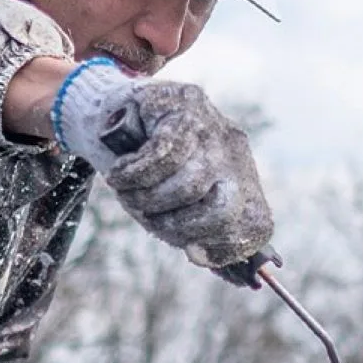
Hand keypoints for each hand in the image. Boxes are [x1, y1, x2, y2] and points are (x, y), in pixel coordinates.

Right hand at [54, 59, 272, 268]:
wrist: (107, 117)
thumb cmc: (139, 173)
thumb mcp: (166, 210)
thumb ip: (190, 235)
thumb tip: (208, 261)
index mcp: (238, 181)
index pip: (255, 225)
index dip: (224, 248)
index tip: (190, 252)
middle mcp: (233, 151)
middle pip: (225, 208)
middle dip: (180, 225)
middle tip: (150, 218)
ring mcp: (213, 124)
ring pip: (190, 183)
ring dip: (147, 198)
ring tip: (126, 191)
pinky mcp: (185, 102)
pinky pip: (163, 154)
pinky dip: (132, 174)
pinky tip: (119, 173)